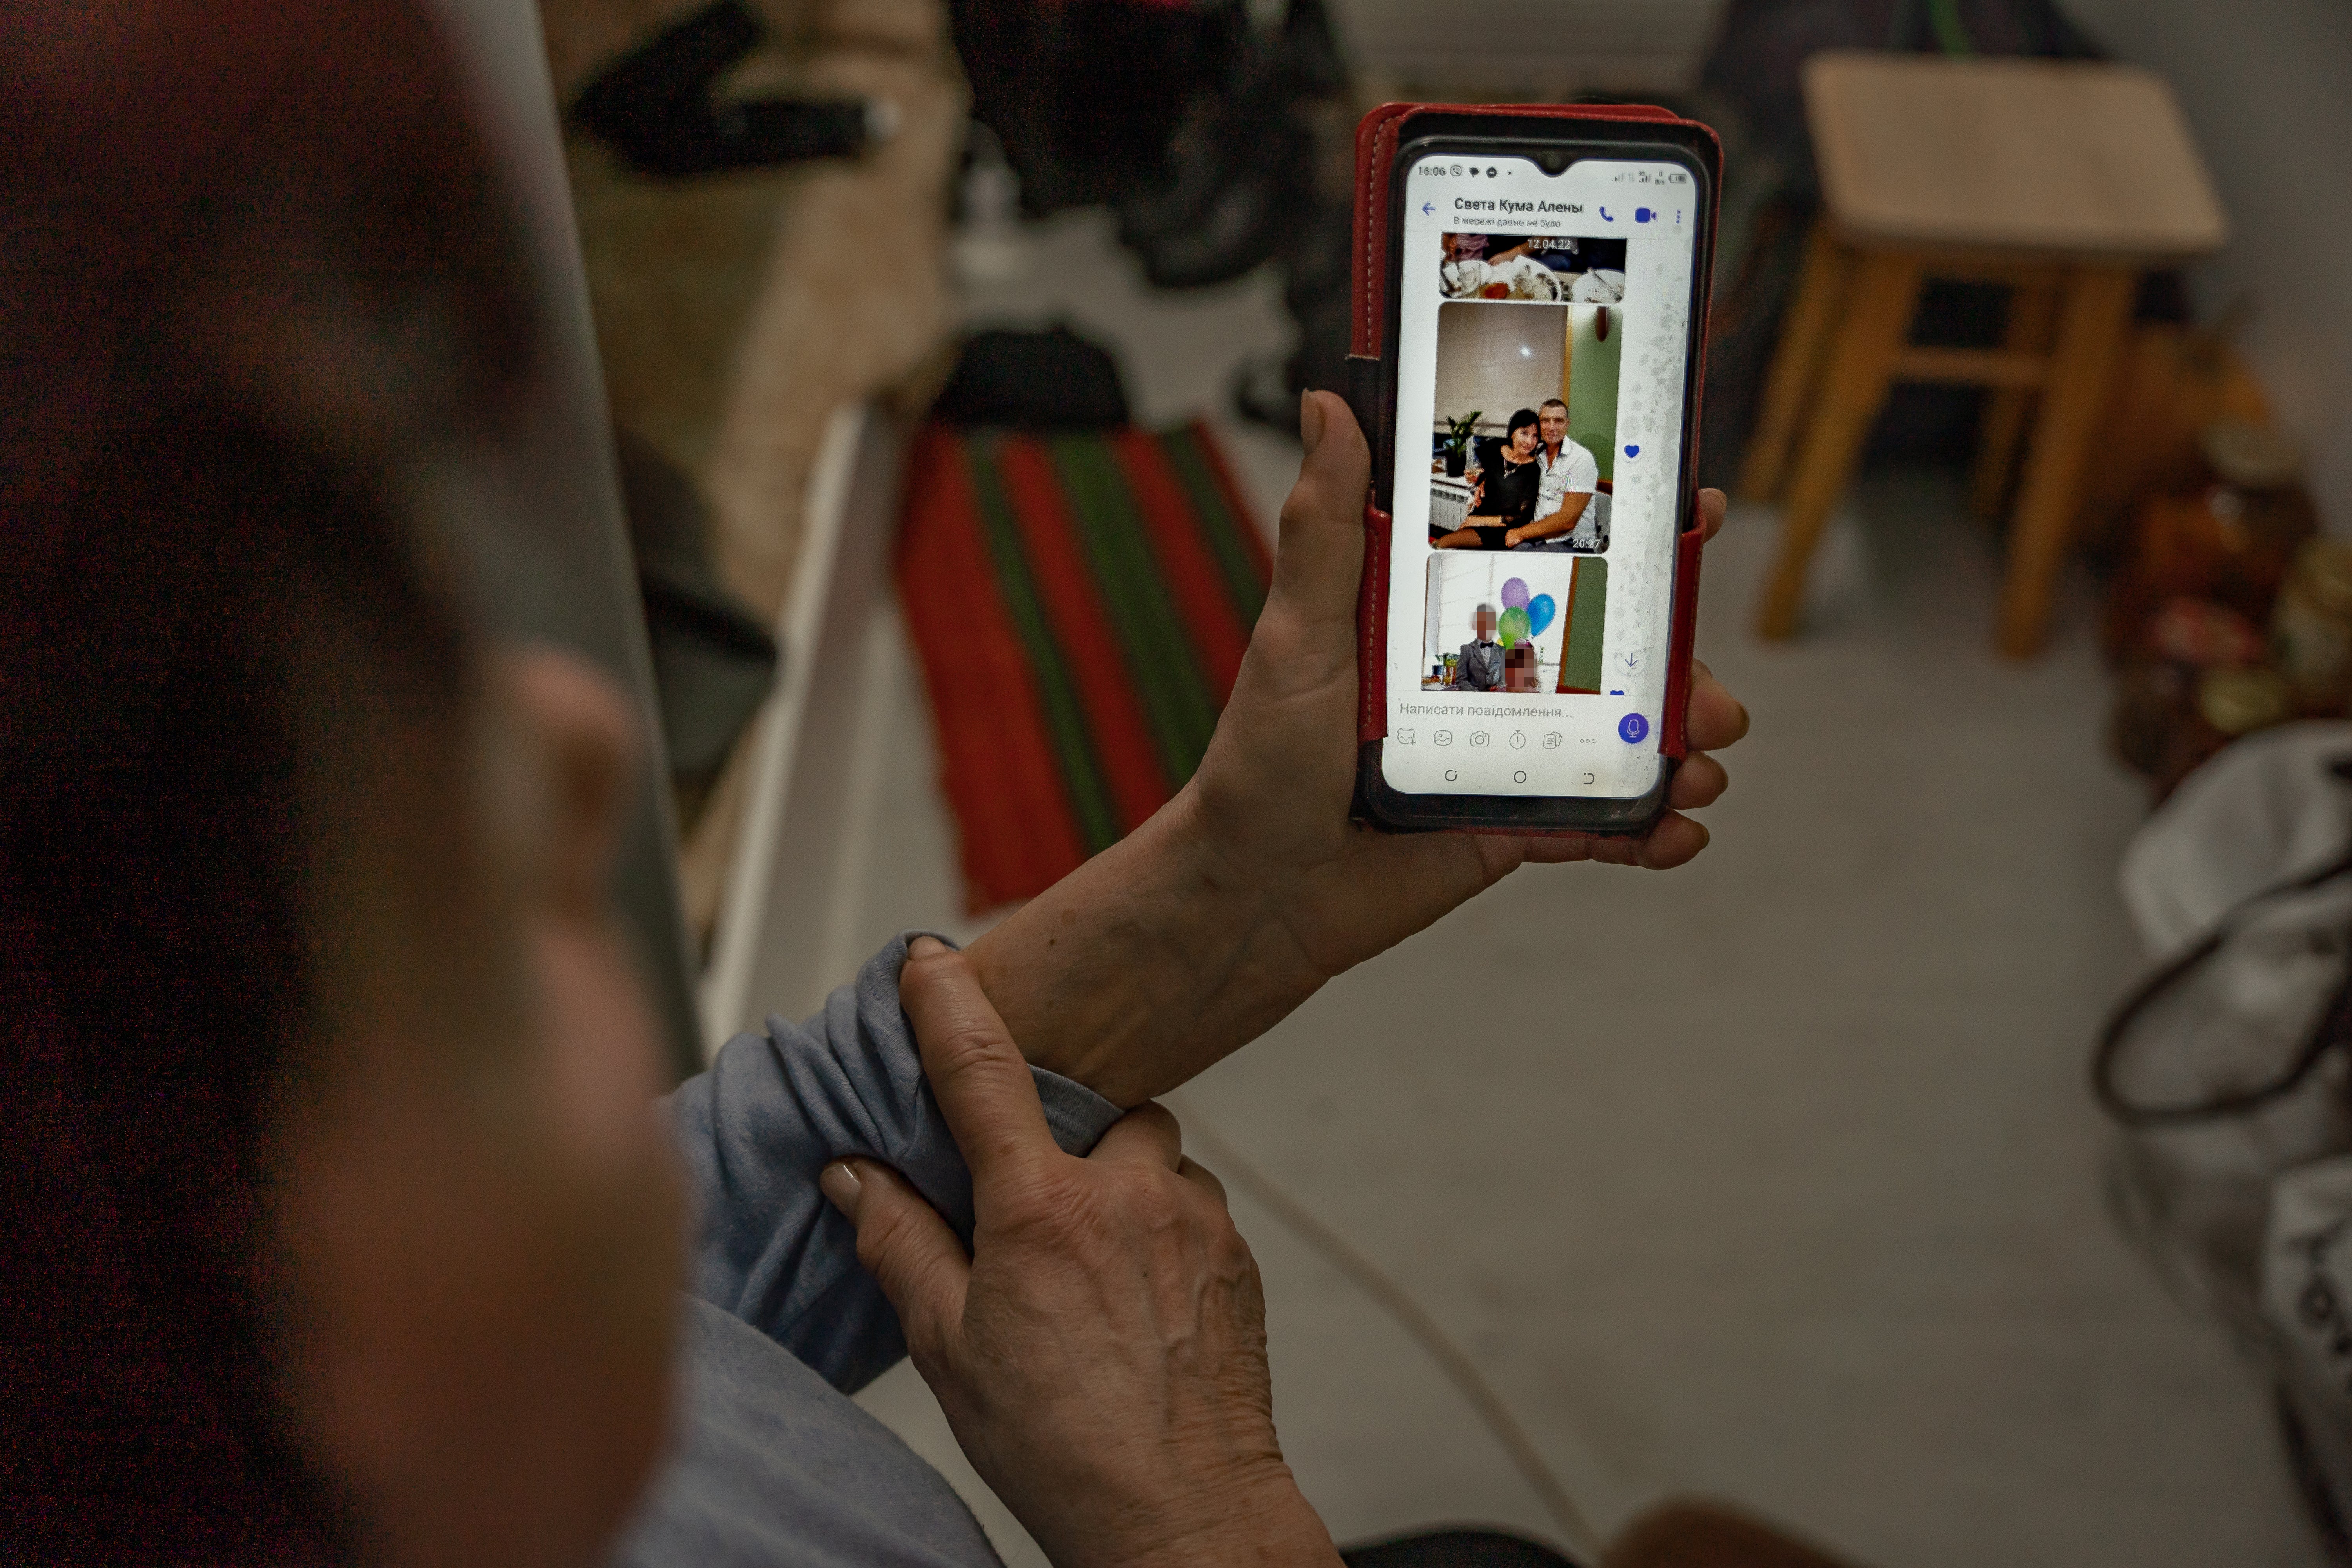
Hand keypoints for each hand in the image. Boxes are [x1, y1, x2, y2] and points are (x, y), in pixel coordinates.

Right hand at [822, 941, 1339, 1567]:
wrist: (1183, 1515)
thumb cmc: (1066, 1448)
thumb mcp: (950, 1348)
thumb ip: (901, 1243)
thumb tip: (854, 1175)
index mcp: (1041, 1211)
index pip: (981, 1070)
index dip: (947, 1003)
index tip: (929, 960)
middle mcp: (1126, 1194)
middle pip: (1091, 1111)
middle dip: (1061, 1144)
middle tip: (1034, 1218)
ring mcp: (1193, 1220)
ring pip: (1151, 1156)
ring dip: (1119, 1189)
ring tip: (1091, 1278)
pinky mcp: (1238, 1255)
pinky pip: (1193, 1205)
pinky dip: (1163, 1231)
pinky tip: (1139, 1303)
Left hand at [968, 392, 1747, 1104]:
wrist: (1255, 893)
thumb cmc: (1259, 762)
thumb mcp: (1295, 635)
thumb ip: (1325, 527)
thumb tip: (1324, 406)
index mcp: (1443, 609)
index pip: (1549, 552)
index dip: (1628, 530)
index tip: (1695, 514)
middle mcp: (1484, 671)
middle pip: (1612, 646)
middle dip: (1678, 661)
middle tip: (1709, 690)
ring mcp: (1506, 748)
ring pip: (1620, 734)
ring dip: (1679, 747)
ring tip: (1702, 770)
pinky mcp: (1511, 822)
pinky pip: (1598, 820)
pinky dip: (1648, 829)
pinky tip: (1677, 835)